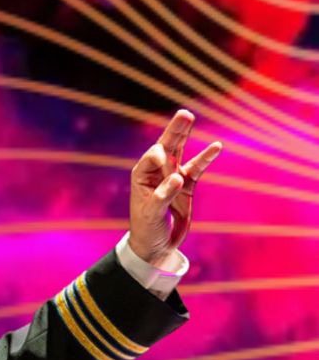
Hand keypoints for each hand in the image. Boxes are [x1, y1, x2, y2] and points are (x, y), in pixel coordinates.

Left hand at [128, 109, 221, 267]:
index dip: (159, 157)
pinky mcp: (187, 186)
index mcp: (142, 176)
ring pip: (180, 152)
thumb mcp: (151, 214)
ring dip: (185, 136)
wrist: (156, 246)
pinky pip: (197, 168)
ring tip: (190, 117)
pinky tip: (216, 146)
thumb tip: (178, 178)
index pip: (152, 158)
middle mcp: (157, 172)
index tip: (164, 163)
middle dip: (174, 131)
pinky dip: (206, 158)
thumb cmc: (146, 229)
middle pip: (166, 146)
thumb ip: (163, 196)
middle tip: (183, 113)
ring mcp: (173, 177)